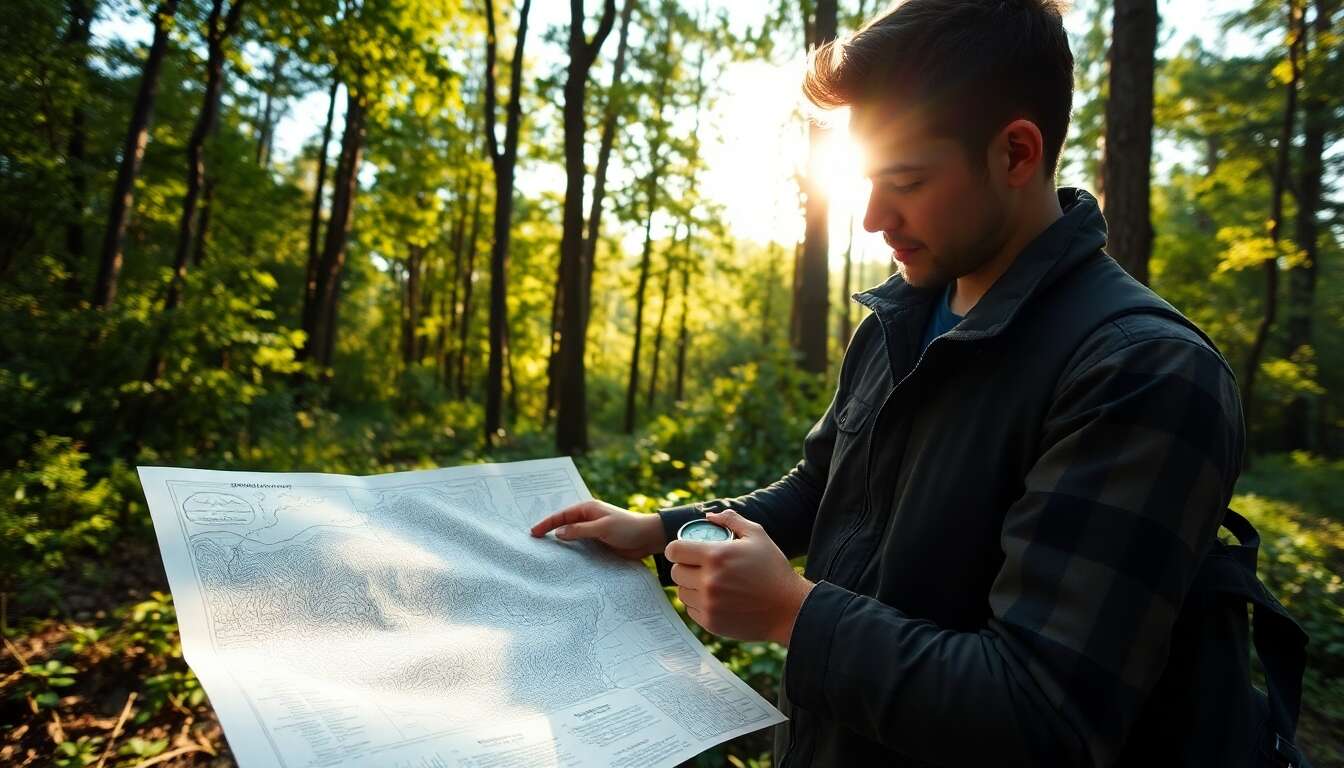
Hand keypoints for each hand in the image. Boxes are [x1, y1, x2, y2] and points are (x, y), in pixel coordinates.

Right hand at [529, 499, 664, 560]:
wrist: (648, 538)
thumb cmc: (628, 528)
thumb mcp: (603, 528)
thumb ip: (580, 530)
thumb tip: (559, 533)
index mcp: (588, 509)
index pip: (562, 515)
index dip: (547, 523)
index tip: (533, 532)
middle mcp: (588, 518)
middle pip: (563, 525)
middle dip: (549, 532)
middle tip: (533, 543)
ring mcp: (592, 531)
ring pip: (570, 537)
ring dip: (559, 544)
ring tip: (543, 553)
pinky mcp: (597, 543)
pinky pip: (580, 547)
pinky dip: (571, 552)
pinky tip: (563, 560)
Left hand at [664, 509, 813, 645]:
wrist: (789, 609)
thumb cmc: (773, 570)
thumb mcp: (758, 536)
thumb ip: (731, 520)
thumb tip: (710, 516)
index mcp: (716, 556)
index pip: (674, 550)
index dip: (677, 549)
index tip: (685, 550)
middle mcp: (708, 581)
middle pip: (676, 573)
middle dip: (685, 567)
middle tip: (699, 566)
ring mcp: (708, 604)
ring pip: (682, 592)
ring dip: (691, 586)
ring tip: (709, 583)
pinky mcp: (711, 622)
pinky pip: (691, 609)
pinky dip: (699, 603)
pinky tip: (715, 598)